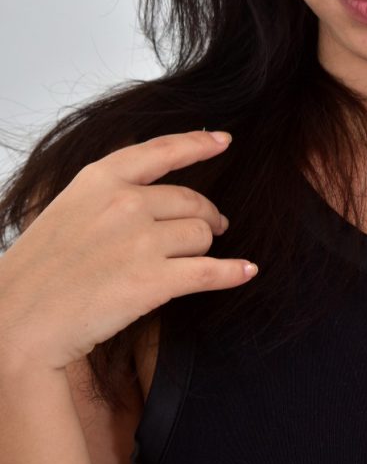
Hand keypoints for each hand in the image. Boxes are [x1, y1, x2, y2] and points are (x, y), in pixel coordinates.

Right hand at [0, 131, 257, 373]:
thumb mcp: (65, 209)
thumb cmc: (36, 273)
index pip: (162, 151)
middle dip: (207, 215)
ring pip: (201, 236)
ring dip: (204, 249)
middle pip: (191, 202)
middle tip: (214, 227)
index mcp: (99, 179)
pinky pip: (210, 271)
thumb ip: (106, 194)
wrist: (16, 323)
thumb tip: (148, 193)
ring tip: (195, 260)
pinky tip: (246, 271)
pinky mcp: (154, 281)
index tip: (223, 140)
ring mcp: (141, 241)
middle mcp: (125, 202)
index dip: (198, 143)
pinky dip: (233, 272)